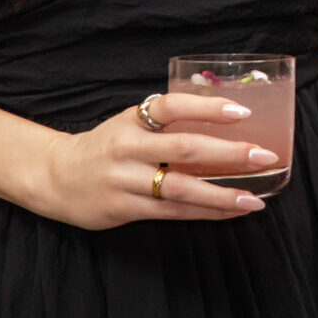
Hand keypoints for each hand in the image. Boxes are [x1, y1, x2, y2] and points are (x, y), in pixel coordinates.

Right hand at [26, 93, 275, 227]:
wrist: (54, 176)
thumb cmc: (106, 147)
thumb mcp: (129, 123)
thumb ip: (167, 122)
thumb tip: (225, 117)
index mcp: (132, 120)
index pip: (172, 106)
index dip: (207, 107)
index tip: (242, 112)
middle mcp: (128, 148)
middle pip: (184, 149)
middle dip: (228, 153)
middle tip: (264, 156)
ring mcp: (124, 180)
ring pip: (180, 188)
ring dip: (222, 194)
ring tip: (255, 199)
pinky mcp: (123, 208)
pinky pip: (171, 212)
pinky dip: (205, 212)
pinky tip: (231, 211)